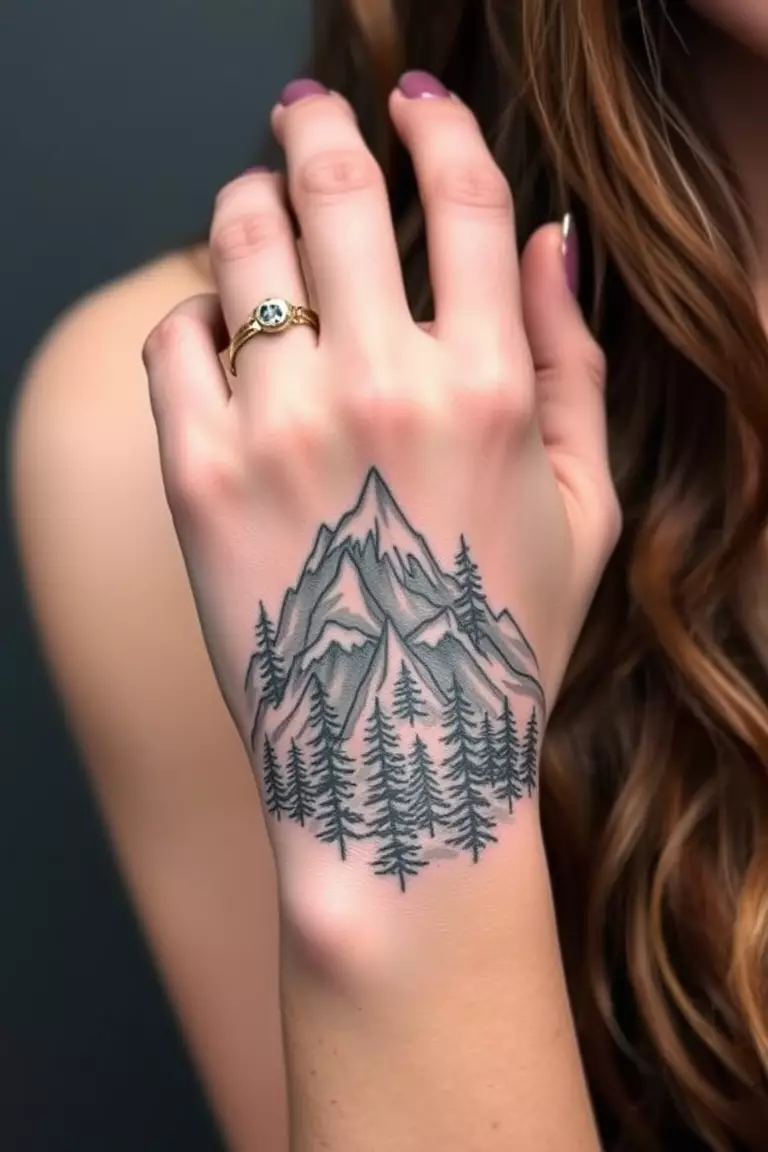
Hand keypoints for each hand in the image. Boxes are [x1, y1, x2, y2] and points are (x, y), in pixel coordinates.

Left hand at [142, 75, 619, 898]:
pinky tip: (221, 341)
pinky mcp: (197, 478)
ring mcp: (279, 431)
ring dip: (248, 206)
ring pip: (239, 244)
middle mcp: (379, 391)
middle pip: (332, 188)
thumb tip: (554, 242)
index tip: (417, 102)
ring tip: (256, 213)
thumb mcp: (583, 504)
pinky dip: (192, 319)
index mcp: (486, 389)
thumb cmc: (499, 638)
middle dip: (317, 124)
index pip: (463, 200)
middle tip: (307, 112)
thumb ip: (570, 362)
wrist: (395, 758)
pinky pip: (174, 341)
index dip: (439, 126)